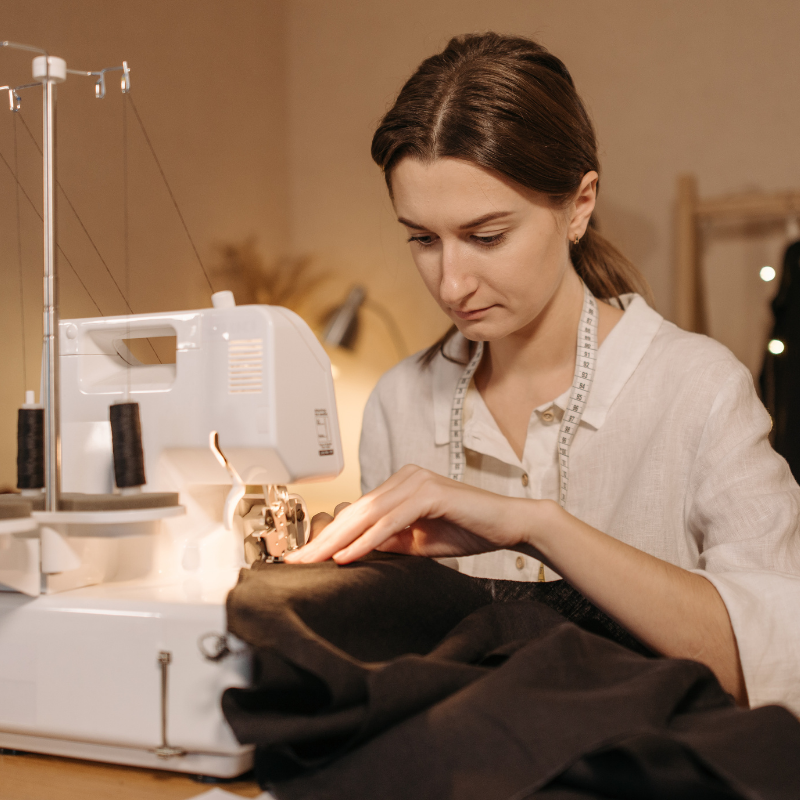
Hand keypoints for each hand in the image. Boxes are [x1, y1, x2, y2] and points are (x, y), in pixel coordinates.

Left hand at [285, 464, 550, 564]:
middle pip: (355, 512)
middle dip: (323, 539)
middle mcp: (404, 478)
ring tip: (313, 562)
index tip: (305, 558)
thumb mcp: (418, 542)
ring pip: (367, 515)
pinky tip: (347, 556)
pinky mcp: (429, 493)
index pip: (357, 514)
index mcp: (400, 486)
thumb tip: (355, 552)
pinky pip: (391, 521)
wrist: (508, 525)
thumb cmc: (467, 530)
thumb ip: (389, 541)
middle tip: (296, 562)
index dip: (328, 537)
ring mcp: (416, 482)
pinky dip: (367, 540)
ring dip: (337, 541)